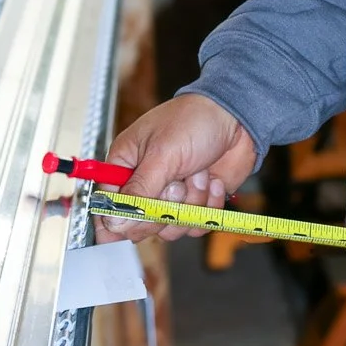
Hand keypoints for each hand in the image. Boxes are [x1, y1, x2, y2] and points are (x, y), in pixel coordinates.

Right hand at [95, 95, 257, 243]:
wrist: (238, 117)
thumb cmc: (194, 121)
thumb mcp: (162, 154)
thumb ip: (138, 191)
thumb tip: (112, 221)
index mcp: (126, 165)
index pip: (108, 204)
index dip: (117, 219)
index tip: (132, 223)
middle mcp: (146, 183)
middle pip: (139, 223)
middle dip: (163, 208)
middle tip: (176, 184)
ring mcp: (171, 196)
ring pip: (170, 227)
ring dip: (190, 203)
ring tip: (198, 174)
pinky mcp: (195, 203)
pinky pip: (195, 224)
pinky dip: (208, 205)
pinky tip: (213, 180)